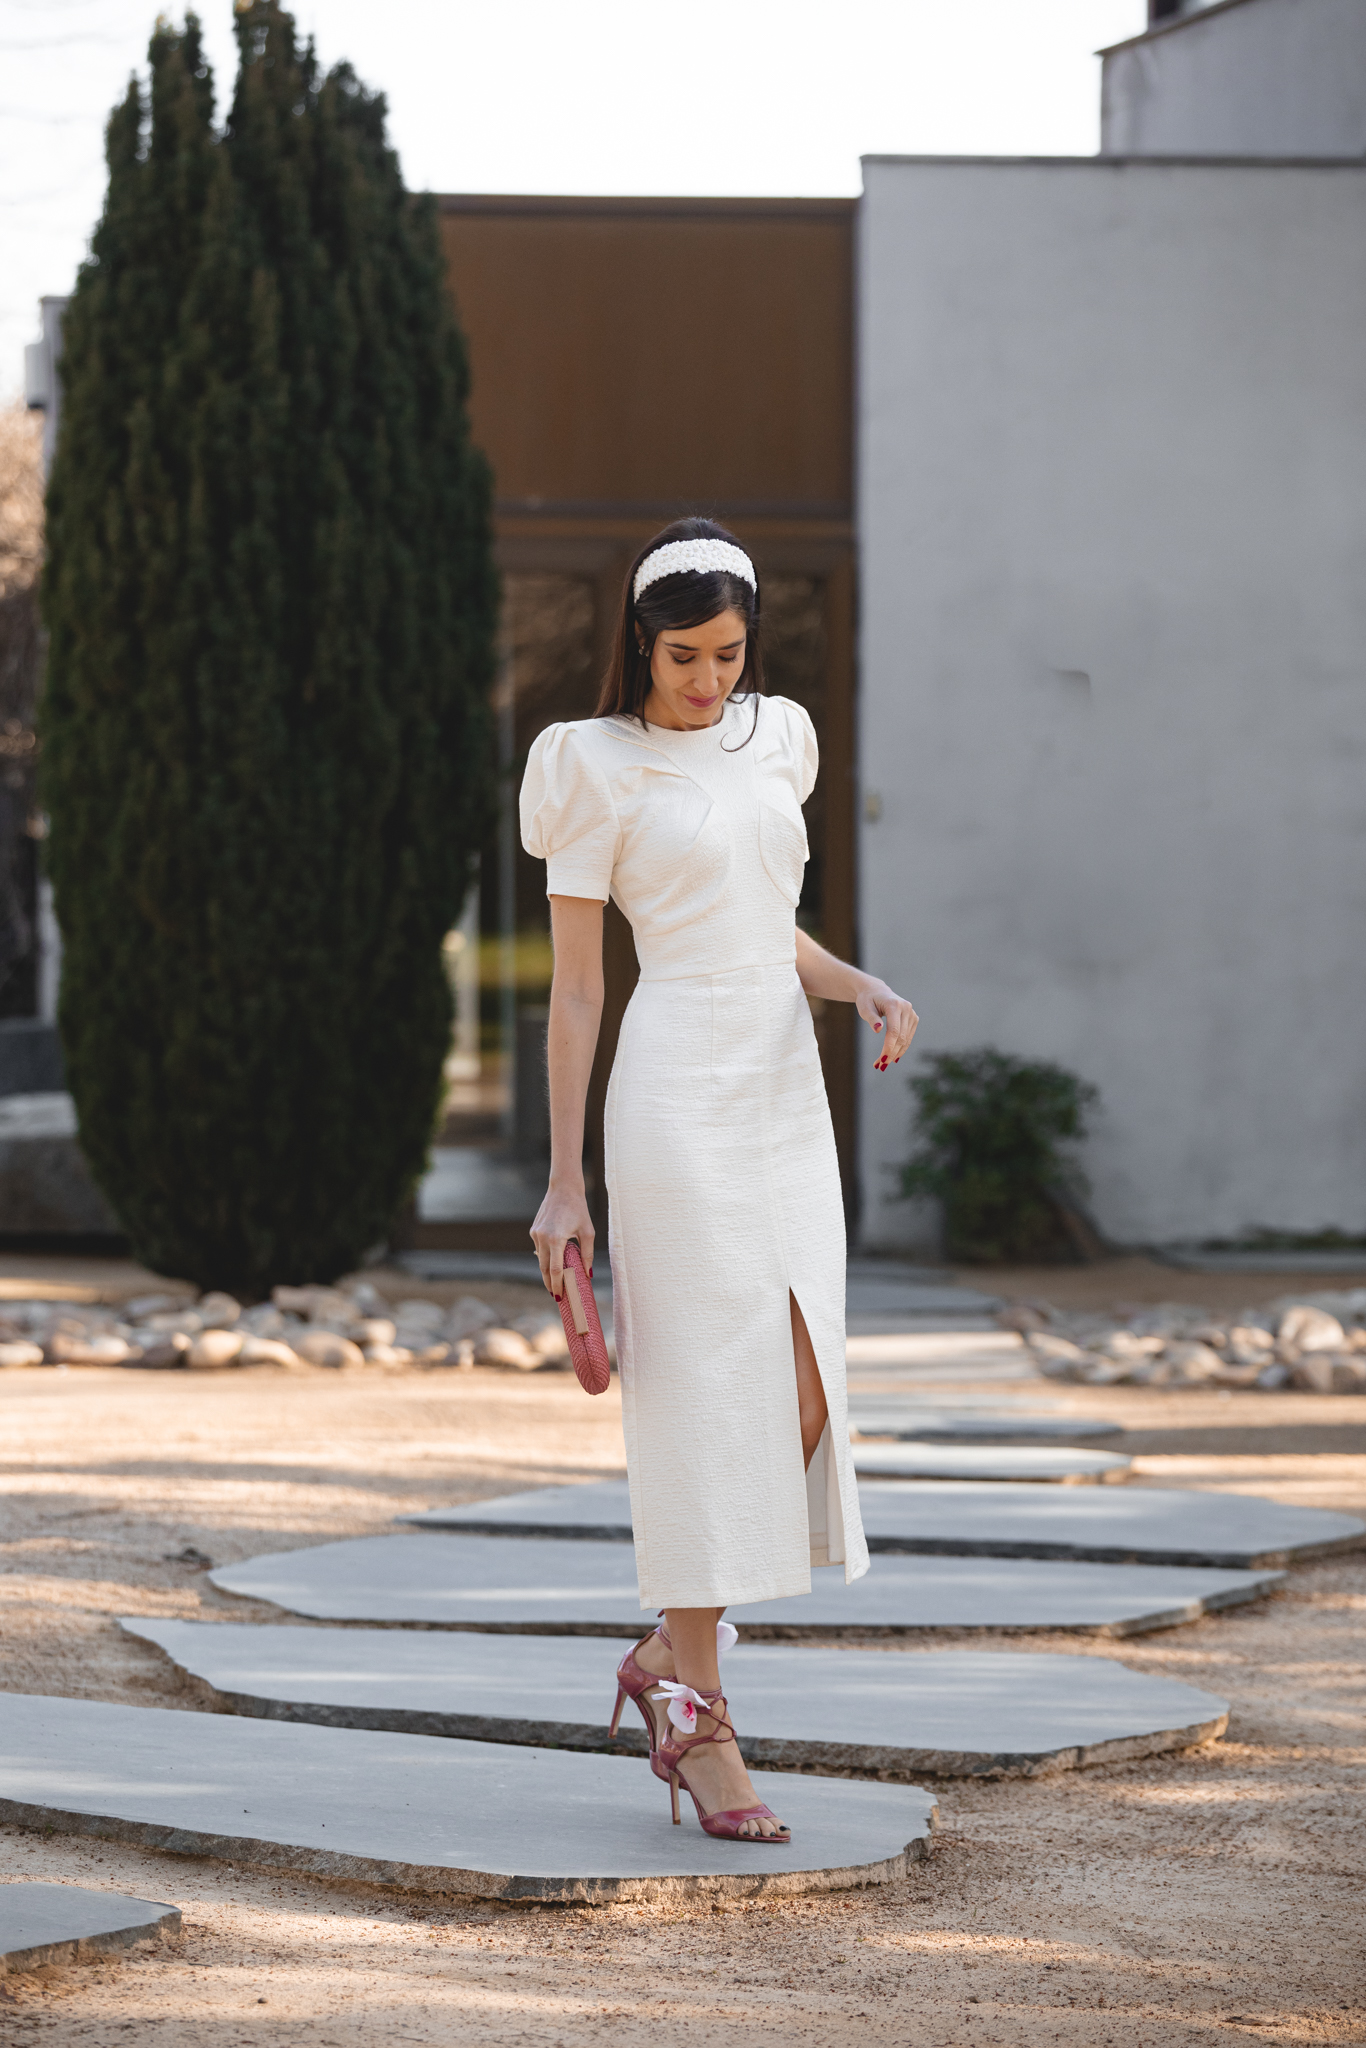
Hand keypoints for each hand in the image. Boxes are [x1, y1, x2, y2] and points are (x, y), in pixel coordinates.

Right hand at [530, 1181, 594, 1298]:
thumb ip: (587, 1255)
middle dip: (550, 1283)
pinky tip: (553, 1263)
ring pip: (541, 1259)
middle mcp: (543, 1237)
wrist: (563, 1189)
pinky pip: (540, 1248)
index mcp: (556, 1239)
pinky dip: (546, 1257)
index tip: (559, 1297)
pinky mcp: (534, 1230)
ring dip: (547, 1271)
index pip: (555, 1269)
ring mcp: (536, 1234)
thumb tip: (588, 1274)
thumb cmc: (579, 1210)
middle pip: (544, 1268)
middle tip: (556, 1296)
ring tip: (555, 1283)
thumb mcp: (588, 1232)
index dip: (557, 1285)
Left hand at [855, 978, 918, 1071]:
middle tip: (880, 1066)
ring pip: (906, 1039)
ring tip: (883, 1064)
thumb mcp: (864, 1008)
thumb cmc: (867, 1000)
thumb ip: (871, 1018)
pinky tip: (894, 1058)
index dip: (889, 1047)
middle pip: (901, 1037)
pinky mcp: (913, 1019)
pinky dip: (901, 1048)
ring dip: (896, 1053)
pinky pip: (908, 1037)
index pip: (894, 1031)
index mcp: (894, 1005)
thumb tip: (878, 1030)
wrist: (876, 991)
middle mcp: (906, 1008)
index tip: (882, 1060)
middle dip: (891, 1053)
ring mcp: (912, 1014)